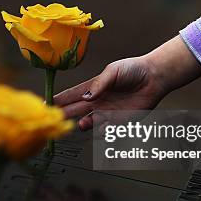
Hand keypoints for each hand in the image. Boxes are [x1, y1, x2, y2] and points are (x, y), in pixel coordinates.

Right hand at [54, 36, 200, 129]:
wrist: (154, 78)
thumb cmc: (133, 70)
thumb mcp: (113, 71)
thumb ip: (100, 84)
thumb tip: (87, 97)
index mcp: (93, 88)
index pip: (72, 94)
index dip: (59, 99)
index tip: (46, 103)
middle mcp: (98, 101)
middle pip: (76, 110)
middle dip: (65, 114)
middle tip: (55, 119)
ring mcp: (108, 112)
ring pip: (90, 122)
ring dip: (85, 124)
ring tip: (83, 124)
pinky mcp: (120, 121)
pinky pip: (107, 130)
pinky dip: (102, 131)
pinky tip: (101, 128)